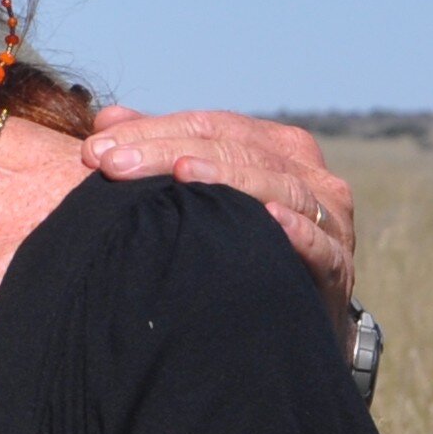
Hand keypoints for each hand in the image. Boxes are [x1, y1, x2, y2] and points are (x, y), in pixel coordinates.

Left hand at [82, 106, 357, 327]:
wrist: (285, 313)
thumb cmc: (234, 243)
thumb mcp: (198, 192)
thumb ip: (158, 152)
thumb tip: (107, 119)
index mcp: (275, 146)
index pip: (210, 125)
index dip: (151, 131)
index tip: (93, 150)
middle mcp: (309, 175)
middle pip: (237, 149)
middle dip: (168, 151)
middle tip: (111, 164)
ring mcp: (330, 220)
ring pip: (281, 187)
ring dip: (229, 178)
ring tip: (181, 173)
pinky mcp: (339, 268)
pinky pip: (322, 246)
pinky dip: (297, 231)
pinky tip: (267, 219)